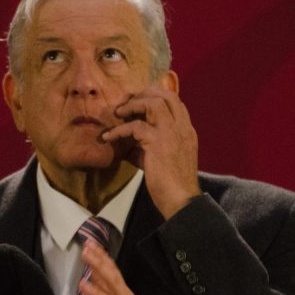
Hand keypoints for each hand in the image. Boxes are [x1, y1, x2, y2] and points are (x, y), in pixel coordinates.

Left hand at [102, 86, 199, 219]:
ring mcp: (172, 132)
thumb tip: (126, 146)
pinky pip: (135, 126)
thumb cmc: (171, 184)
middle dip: (143, 94)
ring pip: (153, 103)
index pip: (175, 101)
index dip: (155, 97)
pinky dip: (118, 130)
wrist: (180, 199)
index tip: (137, 102)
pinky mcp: (158, 142)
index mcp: (186, 130)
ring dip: (132, 105)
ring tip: (118, 113)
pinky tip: (108, 137)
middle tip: (126, 103)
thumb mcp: (161, 160)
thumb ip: (147, 148)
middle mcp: (182, 127)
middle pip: (165, 95)